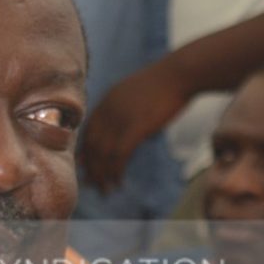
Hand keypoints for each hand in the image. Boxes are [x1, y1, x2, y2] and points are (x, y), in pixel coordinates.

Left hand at [79, 60, 190, 195]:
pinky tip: (118, 182)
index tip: (84, 167)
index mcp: (107, 101)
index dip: (84, 151)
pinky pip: (119, 155)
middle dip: (91, 168)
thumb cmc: (165, 82)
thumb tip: (126, 124)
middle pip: (92, 145)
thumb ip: (125, 108)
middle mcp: (108, 110)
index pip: (88, 131)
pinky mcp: (136, 127)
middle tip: (92, 186)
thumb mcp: (136, 92)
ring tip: (106, 191)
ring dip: (102, 175)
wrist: (179, 73)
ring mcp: (121, 119)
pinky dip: (116, 171)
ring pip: (103, 153)